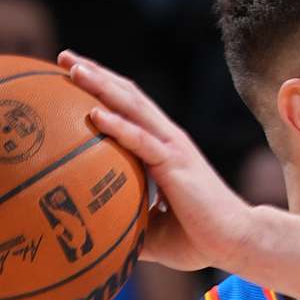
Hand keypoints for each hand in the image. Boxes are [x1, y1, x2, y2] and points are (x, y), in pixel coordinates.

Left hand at [60, 55, 254, 275]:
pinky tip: (94, 114)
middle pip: (127, 95)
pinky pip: (142, 140)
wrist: (236, 243)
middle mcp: (167, 139)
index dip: (102, 88)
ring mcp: (172, 148)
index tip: (71, 74)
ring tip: (72, 68)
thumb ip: (128, 226)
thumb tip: (97, 239)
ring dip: (102, 85)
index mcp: (162, 148)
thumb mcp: (153, 232)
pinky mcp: (176, 164)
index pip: (129, 108)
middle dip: (94, 73)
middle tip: (63, 57)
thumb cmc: (198, 239)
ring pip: (132, 107)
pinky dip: (118, 125)